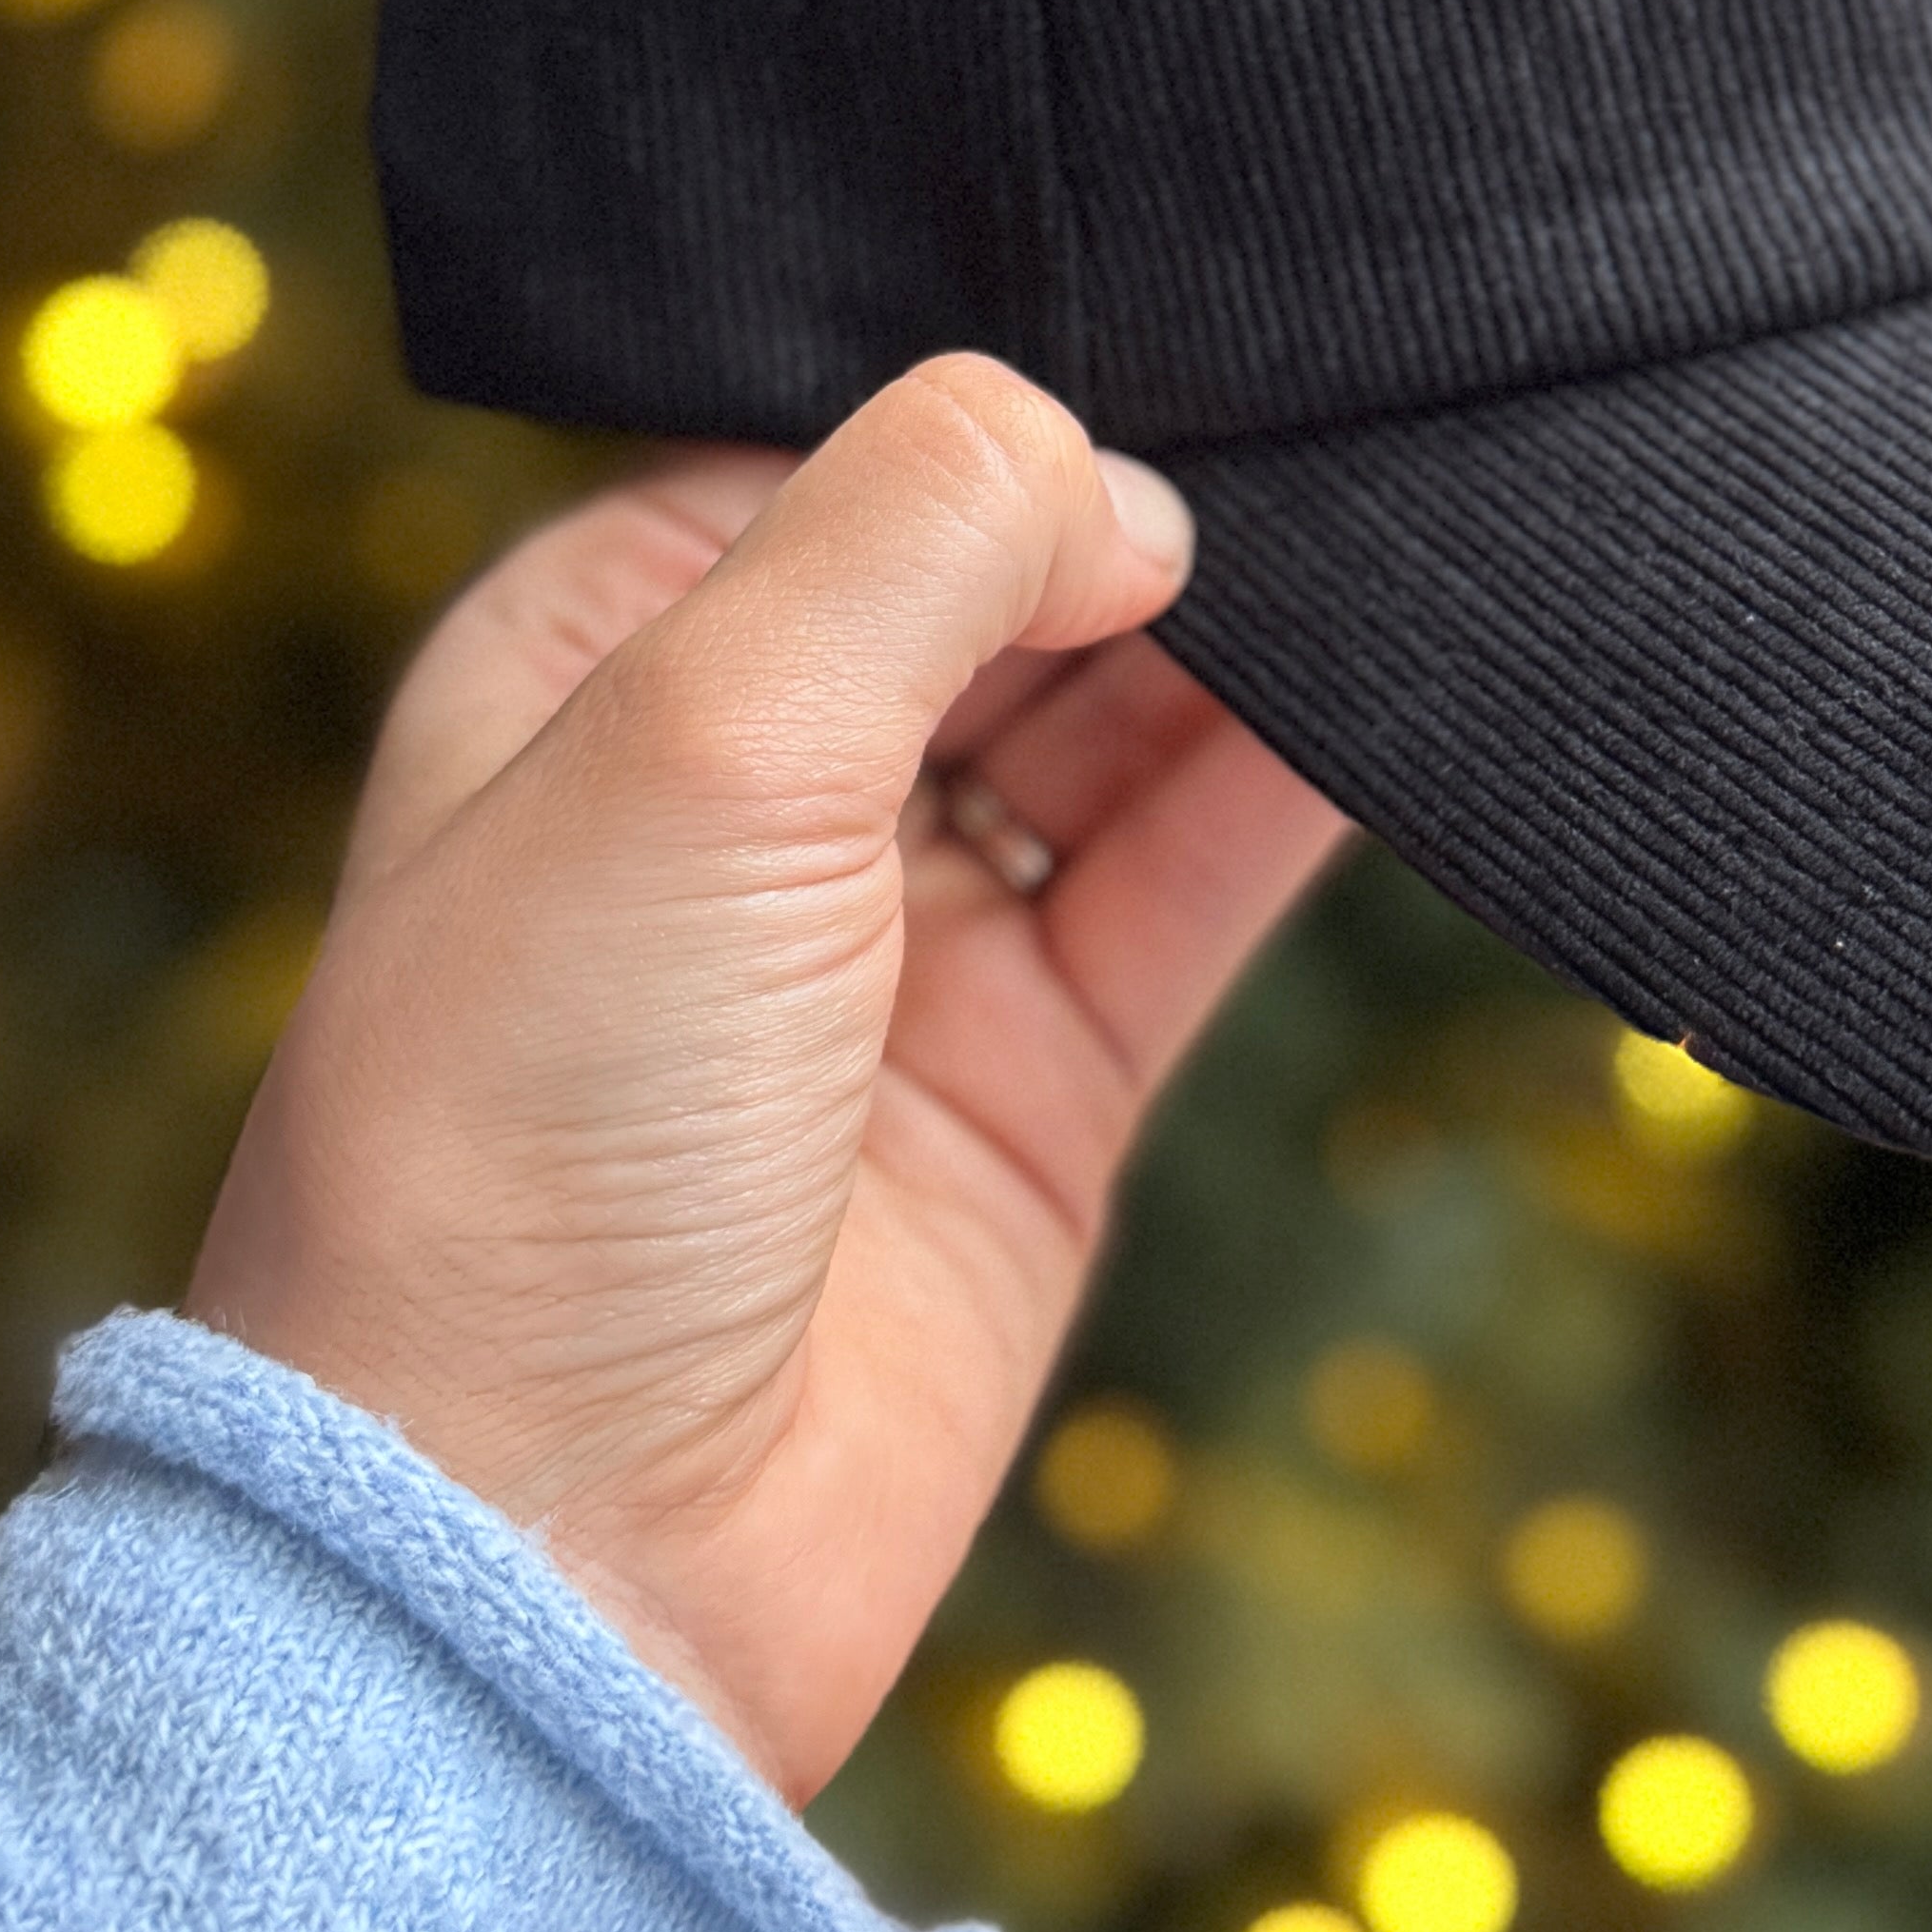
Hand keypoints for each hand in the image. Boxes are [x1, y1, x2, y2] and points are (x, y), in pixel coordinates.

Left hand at [188, 357, 1343, 1803]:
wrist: (555, 1559)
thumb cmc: (529, 1139)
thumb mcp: (690, 742)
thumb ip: (908, 542)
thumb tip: (1114, 473)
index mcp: (591, 665)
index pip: (838, 457)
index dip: (996, 419)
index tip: (1157, 372)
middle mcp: (740, 792)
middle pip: (992, 580)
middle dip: (1144, 509)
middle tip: (1323, 430)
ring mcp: (893, 948)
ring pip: (1115, 724)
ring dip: (1245, 639)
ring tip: (1396, 530)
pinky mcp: (1031, 1093)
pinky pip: (1188, 886)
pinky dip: (1295, 790)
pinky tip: (1402, 693)